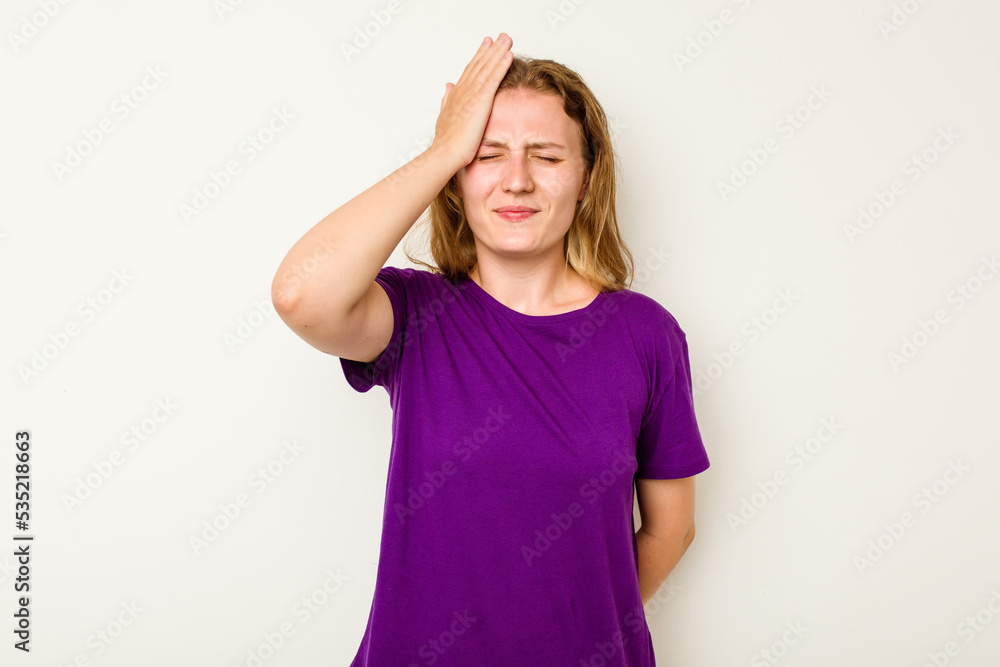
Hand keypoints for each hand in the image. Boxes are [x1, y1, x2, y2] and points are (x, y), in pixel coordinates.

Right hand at [432, 33, 513, 168]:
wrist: (446, 152)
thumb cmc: (446, 142)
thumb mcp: (444, 116)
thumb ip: (447, 99)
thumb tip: (448, 86)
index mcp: (456, 94)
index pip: (470, 71)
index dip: (479, 56)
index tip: (486, 44)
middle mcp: (463, 90)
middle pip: (479, 64)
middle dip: (491, 49)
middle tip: (500, 36)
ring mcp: (471, 94)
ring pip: (487, 67)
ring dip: (498, 51)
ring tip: (508, 39)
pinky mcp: (480, 101)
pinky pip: (493, 78)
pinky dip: (501, 65)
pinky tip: (508, 55)